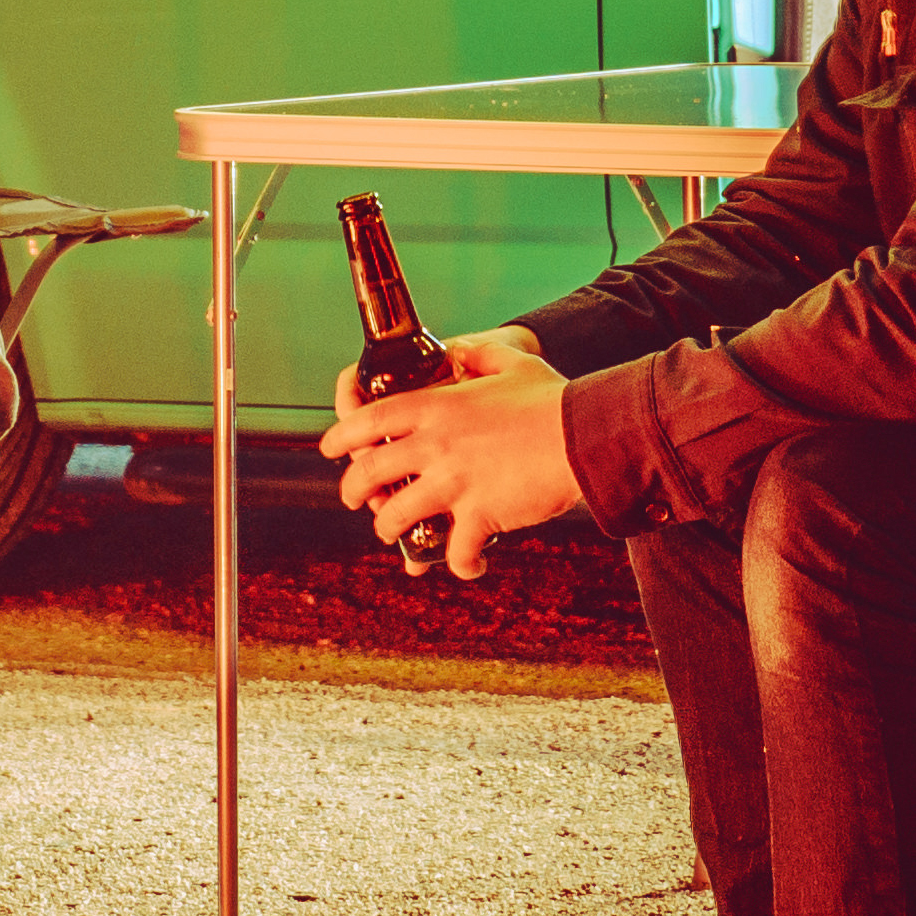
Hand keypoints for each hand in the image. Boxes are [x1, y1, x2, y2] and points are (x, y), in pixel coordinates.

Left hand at [333, 347, 580, 579]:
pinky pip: (457, 552)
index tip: (328, 448)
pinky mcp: (480, 515)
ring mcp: (454, 482)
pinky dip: (461, 564)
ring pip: (396, 515)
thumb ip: (479, 353)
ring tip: (396, 537)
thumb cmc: (554, 398)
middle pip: (370, 472)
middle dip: (353, 490)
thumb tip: (461, 349)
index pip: (370, 419)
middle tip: (353, 499)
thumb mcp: (513, 360)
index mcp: (438, 407)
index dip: (341, 435)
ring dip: (389, 529)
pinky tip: (469, 566)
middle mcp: (436, 444)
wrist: (586, 435)